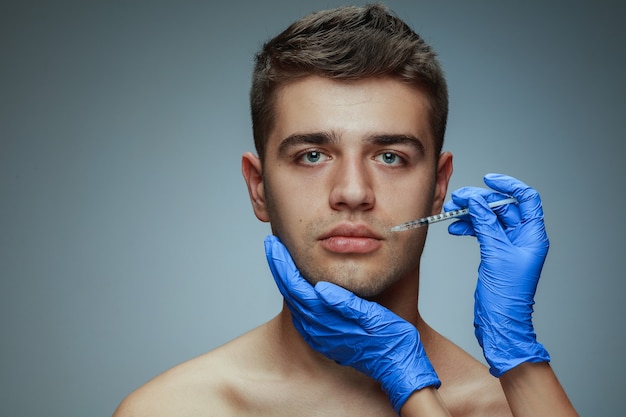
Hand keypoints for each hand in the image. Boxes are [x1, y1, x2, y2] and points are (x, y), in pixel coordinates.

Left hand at [264, 235, 439, 412]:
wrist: (398, 368)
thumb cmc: (392, 341)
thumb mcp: (374, 317)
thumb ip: (346, 303)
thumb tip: (320, 287)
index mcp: (327, 321)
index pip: (295, 287)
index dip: (283, 264)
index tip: (274, 244)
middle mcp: (318, 331)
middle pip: (289, 293)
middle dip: (279, 267)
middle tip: (272, 244)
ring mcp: (319, 337)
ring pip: (294, 303)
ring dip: (285, 280)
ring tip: (281, 259)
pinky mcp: (325, 340)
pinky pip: (302, 315)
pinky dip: (295, 295)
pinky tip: (296, 285)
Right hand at [444, 173, 549, 376]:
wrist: (500, 322)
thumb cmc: (506, 294)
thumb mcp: (495, 253)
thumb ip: (486, 224)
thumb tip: (476, 200)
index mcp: (533, 236)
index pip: (526, 199)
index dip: (508, 186)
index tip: (488, 180)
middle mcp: (523, 238)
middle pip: (503, 208)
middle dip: (481, 201)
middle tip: (459, 198)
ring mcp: (509, 247)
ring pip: (490, 220)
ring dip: (471, 214)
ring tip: (452, 213)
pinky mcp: (495, 254)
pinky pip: (483, 232)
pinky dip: (469, 227)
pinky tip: (456, 228)